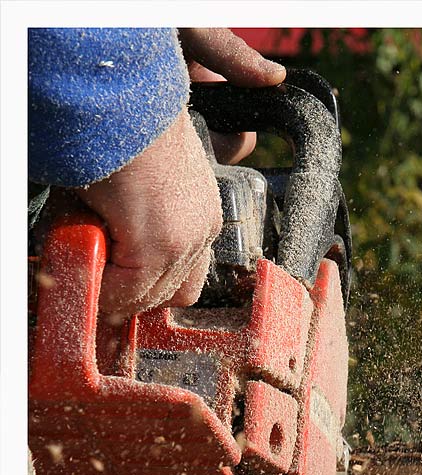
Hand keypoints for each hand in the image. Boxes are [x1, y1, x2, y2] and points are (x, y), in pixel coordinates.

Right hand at [73, 30, 284, 314]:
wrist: (126, 101)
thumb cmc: (132, 129)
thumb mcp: (155, 181)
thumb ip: (146, 218)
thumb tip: (121, 236)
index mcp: (207, 218)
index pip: (188, 279)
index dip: (152, 287)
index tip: (123, 286)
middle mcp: (203, 234)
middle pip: (172, 296)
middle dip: (135, 297)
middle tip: (104, 284)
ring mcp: (183, 244)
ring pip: (145, 299)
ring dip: (115, 293)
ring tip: (92, 269)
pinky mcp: (154, 249)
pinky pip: (122, 295)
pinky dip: (100, 290)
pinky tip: (87, 269)